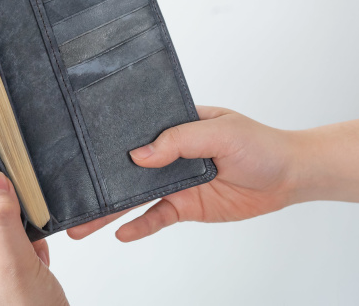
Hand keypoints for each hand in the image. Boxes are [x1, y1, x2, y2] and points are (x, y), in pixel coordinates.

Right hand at [67, 106, 302, 241]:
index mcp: (172, 126)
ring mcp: (173, 181)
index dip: (107, 140)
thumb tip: (139, 154)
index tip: (79, 148)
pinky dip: (139, 225)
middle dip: (98, 180)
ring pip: (134, 196)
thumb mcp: (220, 131)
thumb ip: (179, 140)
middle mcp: (167, 153)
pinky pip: (156, 216)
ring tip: (83, 223)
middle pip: (125, 168)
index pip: (133, 131)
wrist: (287, 177)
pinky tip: (121, 233)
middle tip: (71, 194)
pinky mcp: (184, 206)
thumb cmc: (258, 144)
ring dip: (110, 209)